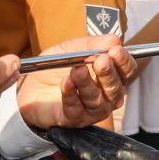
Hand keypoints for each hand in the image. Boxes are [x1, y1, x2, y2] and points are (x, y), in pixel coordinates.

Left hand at [15, 35, 135, 129]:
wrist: (31, 84)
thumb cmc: (56, 67)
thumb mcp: (73, 48)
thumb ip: (93, 44)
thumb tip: (113, 39)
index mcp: (110, 77)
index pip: (127, 72)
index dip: (124, 62)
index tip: (116, 51)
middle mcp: (106, 96)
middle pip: (115, 89)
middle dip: (108, 73)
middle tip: (101, 60)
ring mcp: (90, 111)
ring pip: (96, 101)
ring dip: (87, 83)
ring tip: (77, 69)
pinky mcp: (72, 119)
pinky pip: (75, 109)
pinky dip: (71, 95)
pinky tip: (66, 83)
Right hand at [45, 94, 158, 159]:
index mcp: (141, 157)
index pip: (111, 140)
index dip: (94, 130)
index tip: (79, 118)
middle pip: (96, 146)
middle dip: (77, 134)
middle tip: (56, 118)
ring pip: (92, 155)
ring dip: (73, 143)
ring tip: (55, 128)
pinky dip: (82, 156)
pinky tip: (67, 145)